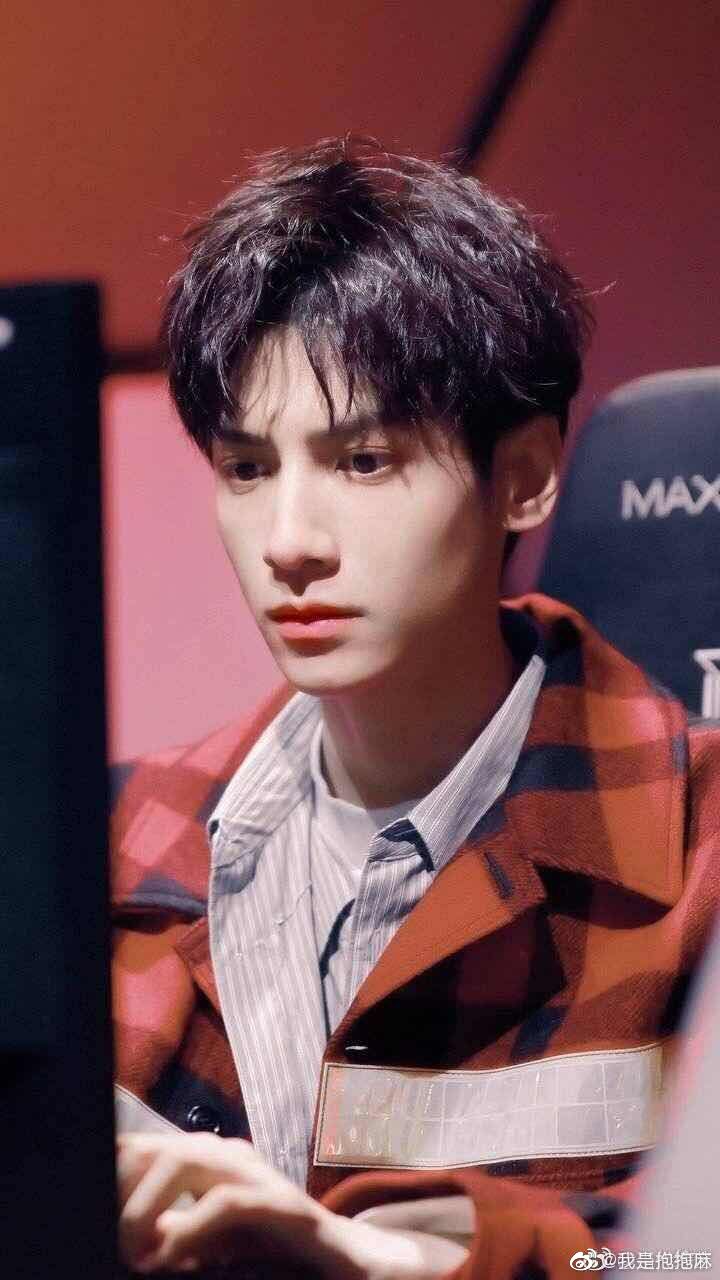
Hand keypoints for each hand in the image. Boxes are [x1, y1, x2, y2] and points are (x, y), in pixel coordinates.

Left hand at [116, 1131, 446, 1276]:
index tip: (85, 1205)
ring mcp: (258, 1175)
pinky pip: (228, 1203)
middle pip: (157, 1146)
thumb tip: (127, 1235)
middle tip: (107, 1237)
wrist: (346, 1262)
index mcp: (207, 1161)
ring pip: (187, 1160)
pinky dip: (190, 1231)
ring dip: (147, 1206)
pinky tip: (169, 1259)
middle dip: (121, 1186)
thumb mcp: (207, 1239)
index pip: (144, 1146)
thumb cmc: (272, 1249)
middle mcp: (229, 1157)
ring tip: (133, 1252)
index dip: (110, 1169)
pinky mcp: (284, 1206)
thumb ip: (170, 1228)